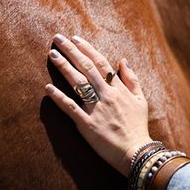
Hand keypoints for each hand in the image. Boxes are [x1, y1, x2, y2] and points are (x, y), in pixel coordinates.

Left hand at [45, 34, 151, 176]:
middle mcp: (106, 95)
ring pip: (78, 83)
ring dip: (64, 67)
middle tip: (58, 38)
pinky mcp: (87, 124)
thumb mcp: (141, 100)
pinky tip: (48, 88)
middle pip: (86, 68)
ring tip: (52, 55)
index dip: (87, 49)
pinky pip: (71, 108)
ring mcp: (96, 109)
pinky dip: (58, 97)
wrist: (136, 151)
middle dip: (71, 51)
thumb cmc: (138, 126)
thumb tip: (123, 60)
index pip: (100, 63)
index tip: (75, 39)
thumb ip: (132, 79)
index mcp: (118, 89)